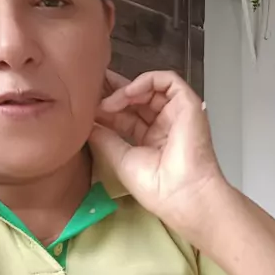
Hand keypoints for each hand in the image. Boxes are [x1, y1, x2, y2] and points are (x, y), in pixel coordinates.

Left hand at [91, 70, 226, 238]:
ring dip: (126, 90)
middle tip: (92, 87)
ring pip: (150, 87)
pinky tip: (128, 93)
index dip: (107, 107)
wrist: (182, 194)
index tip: (86, 105)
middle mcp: (163, 124)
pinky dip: (147, 80)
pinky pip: (168, 80)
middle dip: (113, 91)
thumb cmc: (156, 186)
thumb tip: (87, 123)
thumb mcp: (119, 158)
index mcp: (149, 140)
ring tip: (108, 102)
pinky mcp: (188, 104)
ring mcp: (176, 113)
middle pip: (136, 98)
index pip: (126, 115)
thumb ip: (103, 137)